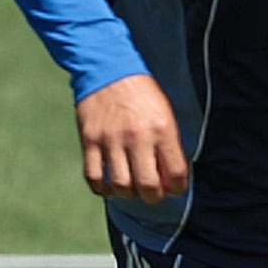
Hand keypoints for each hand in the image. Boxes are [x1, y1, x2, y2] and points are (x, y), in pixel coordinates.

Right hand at [77, 76, 187, 201]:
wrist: (109, 71)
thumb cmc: (143, 95)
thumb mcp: (166, 114)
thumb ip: (169, 145)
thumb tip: (173, 178)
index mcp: (163, 130)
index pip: (176, 172)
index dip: (178, 187)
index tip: (175, 189)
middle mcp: (138, 137)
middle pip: (148, 185)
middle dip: (154, 197)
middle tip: (154, 194)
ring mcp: (111, 140)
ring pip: (120, 185)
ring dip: (128, 194)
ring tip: (132, 189)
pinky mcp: (89, 141)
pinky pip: (94, 176)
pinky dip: (102, 188)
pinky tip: (109, 187)